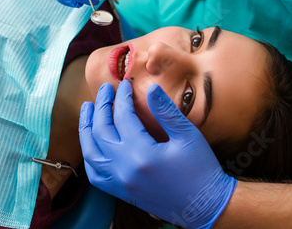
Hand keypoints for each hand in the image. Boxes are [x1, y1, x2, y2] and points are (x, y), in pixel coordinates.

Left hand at [79, 80, 236, 228]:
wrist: (204, 206)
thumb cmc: (200, 169)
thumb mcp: (187, 135)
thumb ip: (166, 111)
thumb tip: (152, 88)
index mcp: (142, 154)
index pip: (123, 118)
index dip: (122, 97)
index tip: (124, 85)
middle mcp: (125, 170)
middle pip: (101, 132)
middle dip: (101, 107)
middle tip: (105, 90)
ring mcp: (120, 184)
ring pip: (91, 153)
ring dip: (87, 129)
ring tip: (88, 110)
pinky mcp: (122, 193)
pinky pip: (95, 174)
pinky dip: (89, 155)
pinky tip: (92, 142)